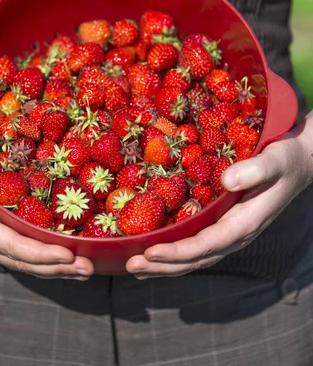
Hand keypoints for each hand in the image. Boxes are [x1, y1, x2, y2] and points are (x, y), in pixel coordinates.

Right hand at [0, 135, 92, 279]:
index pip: (8, 244)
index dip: (37, 253)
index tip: (65, 255)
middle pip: (21, 260)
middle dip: (55, 267)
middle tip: (87, 269)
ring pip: (23, 259)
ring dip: (55, 268)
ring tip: (85, 270)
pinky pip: (22, 246)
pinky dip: (45, 255)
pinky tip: (68, 256)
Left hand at [126, 115, 312, 278]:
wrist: (297, 163)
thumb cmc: (286, 160)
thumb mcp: (275, 161)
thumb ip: (254, 170)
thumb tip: (226, 180)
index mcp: (245, 223)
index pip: (207, 244)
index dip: (178, 251)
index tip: (151, 251)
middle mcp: (235, 233)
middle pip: (196, 258)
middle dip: (163, 265)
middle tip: (132, 266)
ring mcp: (228, 231)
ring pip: (194, 257)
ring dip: (165, 265)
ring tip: (135, 267)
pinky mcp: (222, 224)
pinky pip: (196, 244)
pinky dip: (173, 253)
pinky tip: (153, 253)